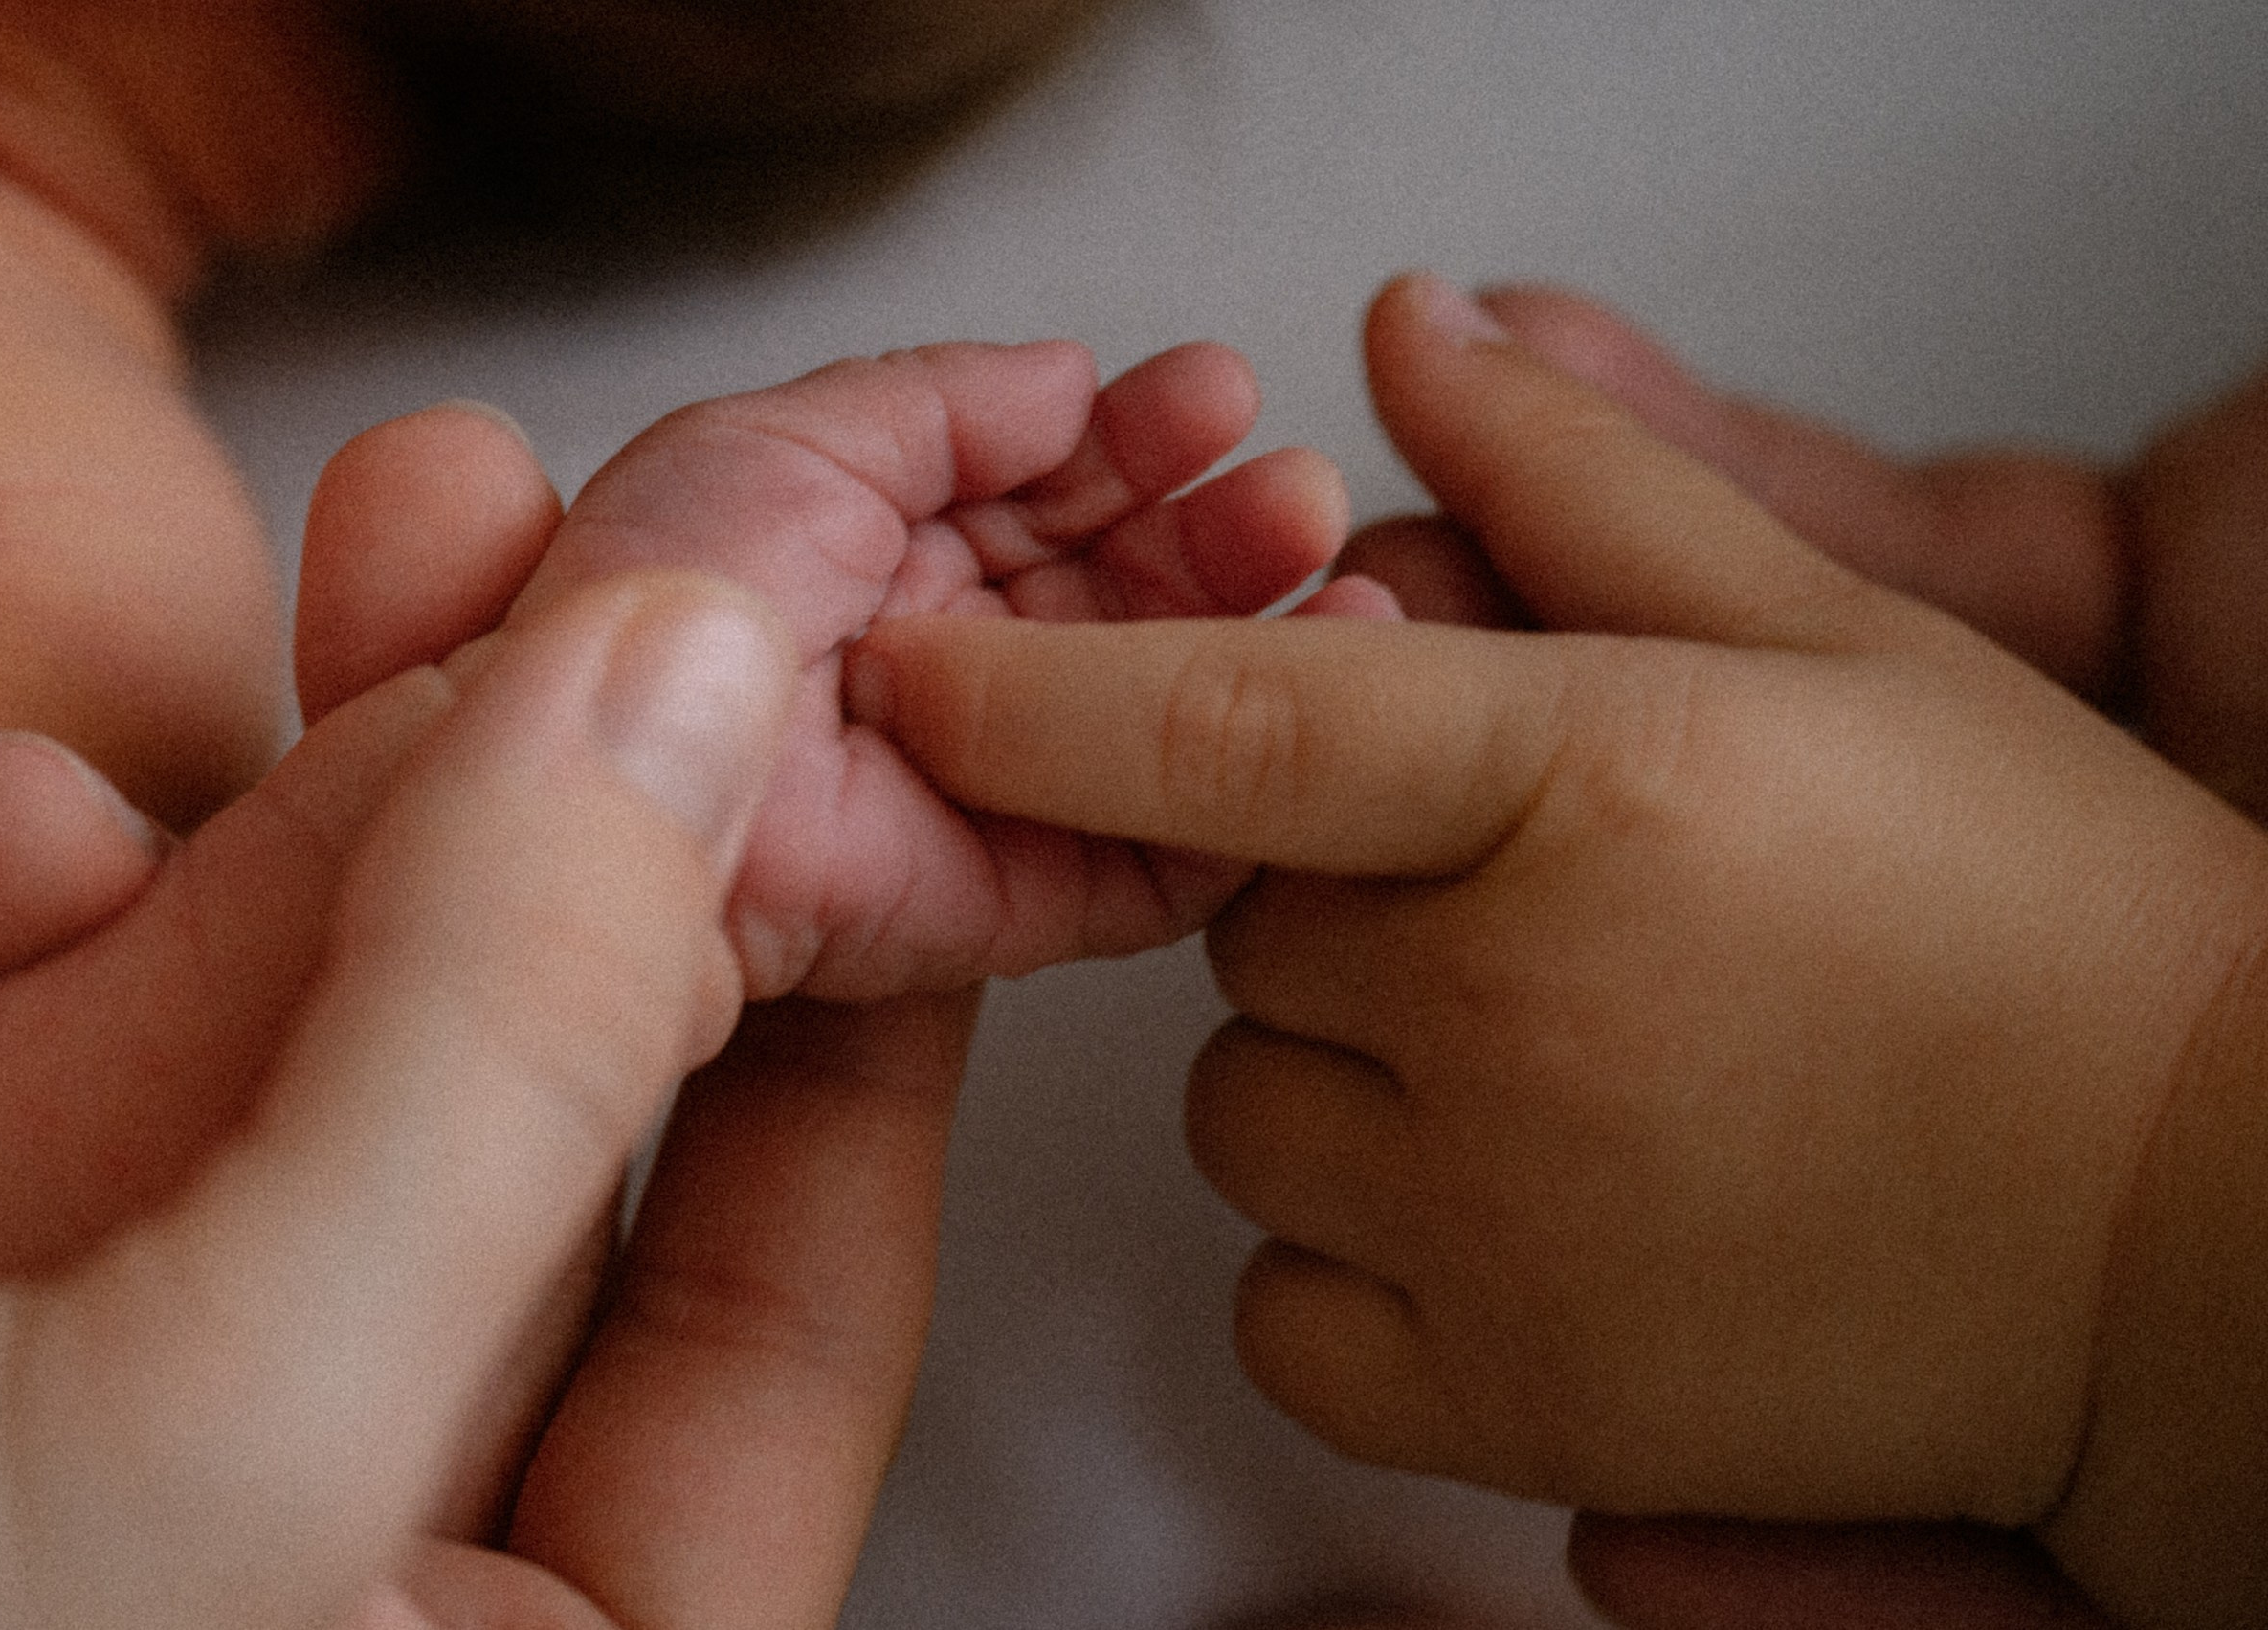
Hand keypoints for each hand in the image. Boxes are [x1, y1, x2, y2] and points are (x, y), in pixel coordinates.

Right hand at [0, 548, 905, 1622]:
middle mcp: (355, 1560)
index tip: (874, 779)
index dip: (849, 1018)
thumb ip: (491, 1068)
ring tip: (422, 540)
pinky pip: (63, 1072)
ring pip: (309, 1068)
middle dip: (569, 843)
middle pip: (549, 1146)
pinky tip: (37, 815)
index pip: (777, 1315)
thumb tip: (695, 706)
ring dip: (335, 807)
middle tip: (615, 581)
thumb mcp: (199, 1458)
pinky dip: (70, 904)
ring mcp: (126, 1424)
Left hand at [470, 339, 1349, 998]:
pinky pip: (1154, 859)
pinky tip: (1310, 708)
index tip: (1222, 399)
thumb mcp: (789, 437)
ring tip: (1332, 577)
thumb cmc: (662, 599)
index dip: (1142, 442)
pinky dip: (1241, 796)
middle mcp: (946, 667)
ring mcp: (986, 784)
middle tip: (1293, 495)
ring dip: (1252, 642)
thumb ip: (939, 400)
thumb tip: (1061, 377)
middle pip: (1124, 598)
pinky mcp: (1013, 903)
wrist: (634, 764)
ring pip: (1157, 716)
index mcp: (886, 554)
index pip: (1052, 493)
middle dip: (1219, 534)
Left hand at [842, 275, 2267, 1616]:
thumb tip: (1409, 336)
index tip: (910, 677)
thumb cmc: (2038, 917)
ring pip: (1249, 1103)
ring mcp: (1499, 1230)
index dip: (1042, 695)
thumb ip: (1585, 489)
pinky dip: (1347, 1257)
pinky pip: (1279, 1306)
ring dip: (1338, 1067)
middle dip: (1327, 886)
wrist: (2197, 1241)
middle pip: (1243, 916)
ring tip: (1546, 1061)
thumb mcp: (1836, 644)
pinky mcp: (1506, 1409)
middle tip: (1519, 899)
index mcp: (1591, 784)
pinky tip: (1507, 1212)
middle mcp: (1515, 1011)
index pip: (1235, 720)